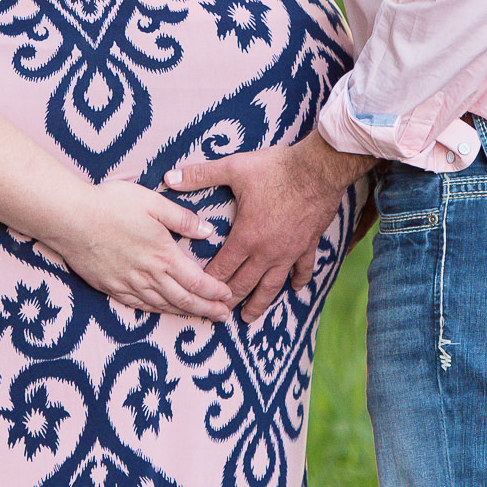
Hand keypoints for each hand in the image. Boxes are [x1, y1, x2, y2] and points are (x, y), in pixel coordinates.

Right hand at [39, 181, 234, 320]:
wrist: (70, 219)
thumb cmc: (110, 205)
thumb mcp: (152, 202)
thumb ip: (182, 218)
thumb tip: (208, 230)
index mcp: (164, 255)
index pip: (198, 281)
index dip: (216, 291)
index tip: (228, 295)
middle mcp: (149, 276)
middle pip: (185, 299)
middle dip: (207, 309)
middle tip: (223, 317)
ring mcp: (129, 284)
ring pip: (163, 306)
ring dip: (185, 313)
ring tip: (199, 317)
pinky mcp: (111, 287)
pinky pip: (140, 306)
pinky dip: (157, 311)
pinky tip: (162, 310)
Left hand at [165, 131, 372, 322]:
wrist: (318, 169)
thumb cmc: (275, 169)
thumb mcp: (233, 168)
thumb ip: (199, 175)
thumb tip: (168, 178)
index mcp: (246, 237)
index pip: (222, 269)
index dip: (208, 283)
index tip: (197, 295)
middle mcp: (267, 252)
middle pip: (245, 284)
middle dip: (229, 300)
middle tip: (218, 314)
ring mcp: (289, 252)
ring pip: (272, 286)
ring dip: (259, 303)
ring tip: (249, 318)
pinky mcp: (308, 246)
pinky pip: (303, 270)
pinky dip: (298, 281)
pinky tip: (295, 290)